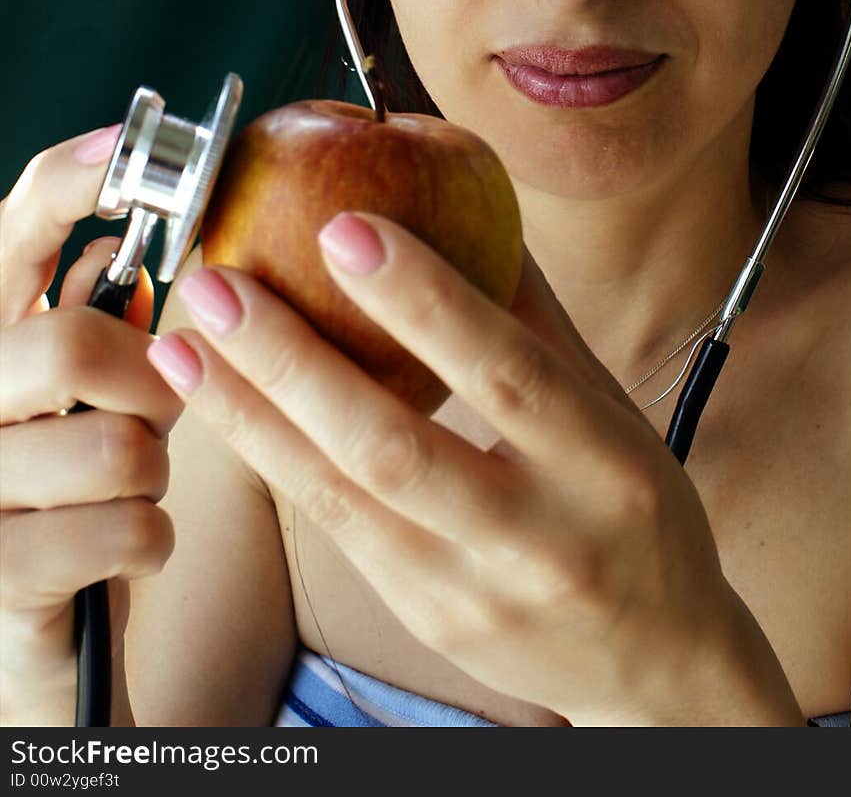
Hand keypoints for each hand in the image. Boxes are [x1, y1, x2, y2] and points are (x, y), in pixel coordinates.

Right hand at [0, 128, 179, 720]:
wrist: (25, 629)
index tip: (126, 150)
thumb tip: (121, 253)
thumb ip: (88, 322)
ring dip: (155, 469)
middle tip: (159, 403)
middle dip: (151, 377)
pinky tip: (124, 543)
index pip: (11, 237)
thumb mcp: (72, 395)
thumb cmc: (59, 489)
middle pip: (73, 343)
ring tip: (130, 483)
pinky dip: (154, 536)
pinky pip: (130, 530)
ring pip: (118, 447)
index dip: (70, 185)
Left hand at [152, 211, 799, 724]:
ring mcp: (472, 592)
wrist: (657, 660)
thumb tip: (468, 197)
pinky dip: (276, 458)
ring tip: (184, 344)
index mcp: (604, 464)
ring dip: (251, 415)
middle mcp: (539, 537)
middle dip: (293, 362)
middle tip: (219, 284)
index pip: (506, 372)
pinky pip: (335, 528)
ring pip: (340, 498)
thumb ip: (533, 313)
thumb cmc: (634, 511)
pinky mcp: (425, 618)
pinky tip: (227, 403)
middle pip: (395, 448)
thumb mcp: (610, 407)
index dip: (424, 300)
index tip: (344, 226)